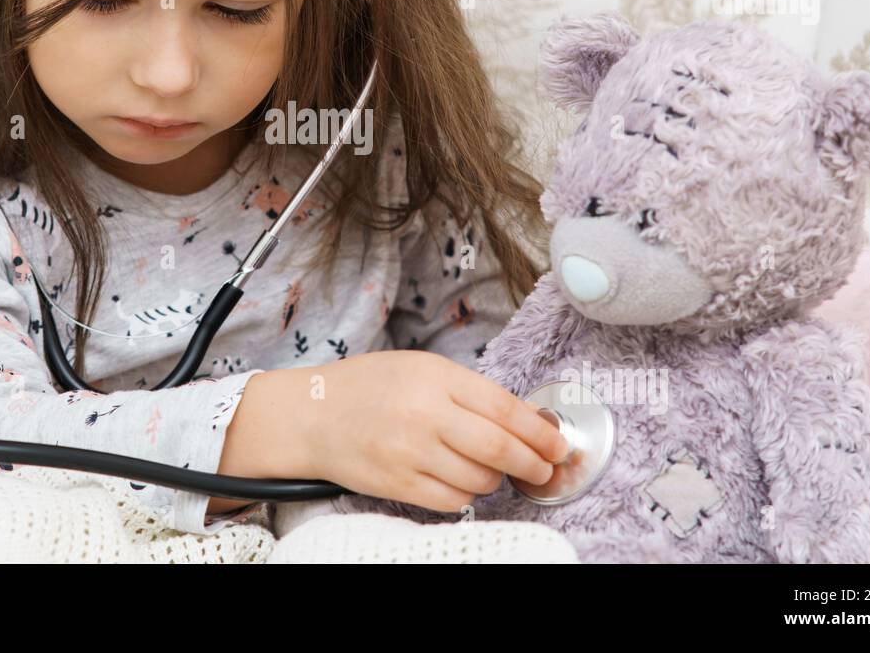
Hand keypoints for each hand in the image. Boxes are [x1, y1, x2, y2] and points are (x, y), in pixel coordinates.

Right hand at [297, 351, 569, 512]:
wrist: (311, 415)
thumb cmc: (369, 386)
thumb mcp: (421, 368)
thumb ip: (468, 391)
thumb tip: (526, 421)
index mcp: (434, 376)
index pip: (504, 408)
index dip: (540, 431)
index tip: (557, 443)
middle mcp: (423, 413)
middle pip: (499, 448)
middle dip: (533, 463)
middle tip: (545, 468)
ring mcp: (409, 452)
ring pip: (480, 479)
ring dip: (497, 479)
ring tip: (491, 469)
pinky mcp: (397, 484)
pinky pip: (453, 501)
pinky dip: (468, 495)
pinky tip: (462, 482)